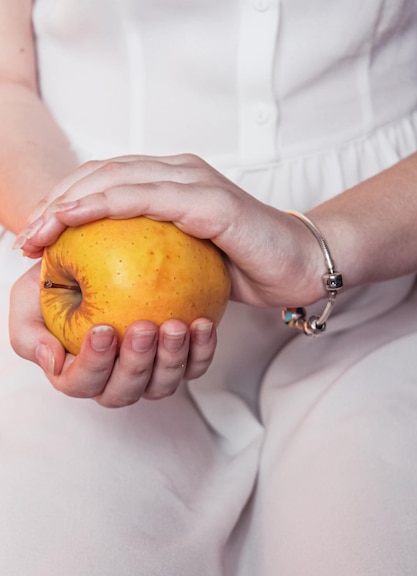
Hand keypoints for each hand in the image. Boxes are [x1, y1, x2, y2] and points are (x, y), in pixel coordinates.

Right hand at [9, 262, 216, 407]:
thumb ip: (30, 333)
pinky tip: (202, 324)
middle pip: (125, 391)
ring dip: (171, 359)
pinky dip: (202, 349)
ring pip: (162, 384)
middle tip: (143, 327)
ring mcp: (149, 372)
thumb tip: (53, 360)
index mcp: (76, 373)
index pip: (81, 383)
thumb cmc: (56, 283)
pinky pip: (194, 365)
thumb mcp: (28, 301)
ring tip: (176, 326)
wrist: (92, 260)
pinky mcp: (179, 358)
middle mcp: (114, 379)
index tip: (103, 329)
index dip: (93, 363)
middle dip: (136, 363)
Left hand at [15, 154, 322, 307]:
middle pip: (103, 172)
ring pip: (119, 178)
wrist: (301, 264)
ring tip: (41, 229)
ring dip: (72, 201)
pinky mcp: (212, 202)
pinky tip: (77, 218)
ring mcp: (196, 182)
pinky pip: (149, 197)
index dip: (66, 201)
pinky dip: (108, 203)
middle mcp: (180, 171)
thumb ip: (153, 252)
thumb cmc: (244, 265)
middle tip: (28, 236)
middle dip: (58, 201)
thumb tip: (112, 273)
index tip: (37, 235)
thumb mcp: (186, 259)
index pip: (106, 179)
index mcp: (171, 180)